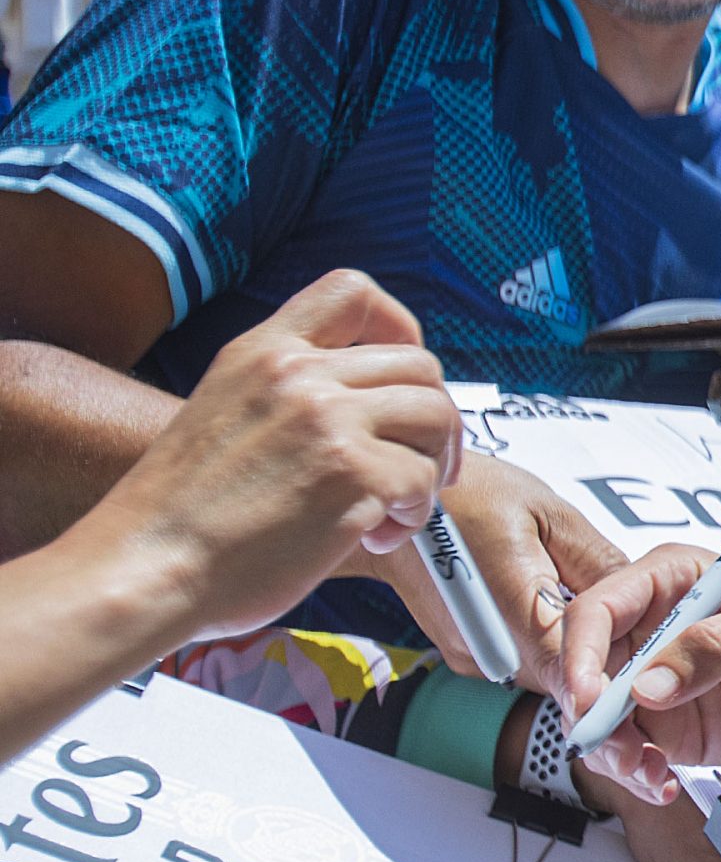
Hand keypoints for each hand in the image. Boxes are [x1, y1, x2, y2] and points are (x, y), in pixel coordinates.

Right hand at [80, 271, 458, 640]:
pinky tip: (372, 538)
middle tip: (419, 466)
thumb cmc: (183, 515)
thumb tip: (375, 403)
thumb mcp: (225, 412)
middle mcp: (299, 375)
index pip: (352, 291)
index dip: (399, 327)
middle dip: (433, 420)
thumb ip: (291, 394)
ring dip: (430, 467)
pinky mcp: (353, 474)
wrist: (143, 570)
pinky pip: (422, 481)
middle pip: (420, 366)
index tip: (402, 380)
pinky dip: (410, 517)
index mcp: (263, 352)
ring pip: (436, 417)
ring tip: (392, 508)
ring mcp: (329, 421)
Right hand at [370, 450, 628, 691]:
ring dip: (575, 653)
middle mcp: (487, 643)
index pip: (565, 663)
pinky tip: (555, 607)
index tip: (638, 689)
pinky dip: (548, 645)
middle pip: (563, 675)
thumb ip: (595, 561)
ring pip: (546, 672)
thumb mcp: (548, 512)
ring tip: (597, 612)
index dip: (606, 681)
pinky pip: (525, 662)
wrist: (397, 513)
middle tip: (639, 633)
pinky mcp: (471, 658)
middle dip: (603, 660)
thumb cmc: (470, 497)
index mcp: (509, 600)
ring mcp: (476, 656)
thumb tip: (641, 599)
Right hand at [561, 551, 720, 804]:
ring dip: (608, 750)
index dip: (580, 652)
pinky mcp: (678, 727)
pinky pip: (631, 752)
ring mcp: (663, 682)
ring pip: (601, 716)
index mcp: (676, 581)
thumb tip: (647, 686)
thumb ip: (717, 646)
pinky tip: (662, 783)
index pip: (600, 609)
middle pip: (585, 667)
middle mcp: (657, 629)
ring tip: (648, 772)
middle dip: (587, 712)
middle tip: (619, 749)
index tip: (589, 699)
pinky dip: (633, 773)